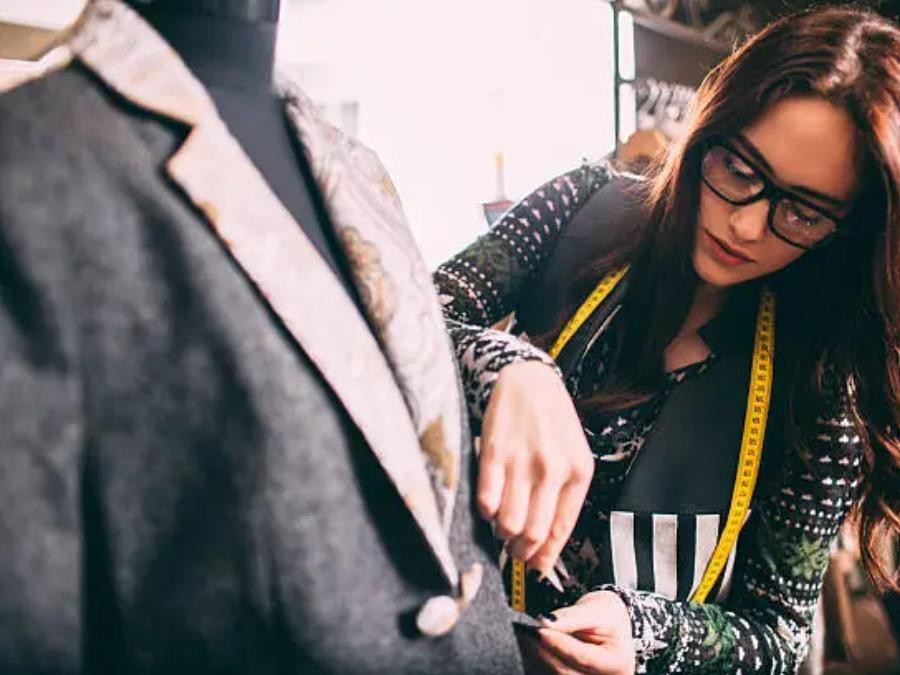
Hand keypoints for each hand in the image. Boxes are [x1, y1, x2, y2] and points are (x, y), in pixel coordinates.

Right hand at [477, 361, 593, 573]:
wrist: (529, 380)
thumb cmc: (552, 423)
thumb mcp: (573, 457)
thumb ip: (563, 498)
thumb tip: (544, 548)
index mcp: (578, 473)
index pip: (561, 531)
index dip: (544, 557)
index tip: (534, 566)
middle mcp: (553, 469)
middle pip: (534, 533)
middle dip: (521, 551)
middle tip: (514, 550)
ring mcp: (522, 462)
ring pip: (509, 523)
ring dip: (502, 534)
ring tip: (502, 526)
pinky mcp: (494, 453)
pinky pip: (487, 500)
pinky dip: (486, 512)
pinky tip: (489, 505)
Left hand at [536, 591, 635, 674]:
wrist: (614, 626)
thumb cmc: (608, 617)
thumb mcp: (595, 610)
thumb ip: (570, 617)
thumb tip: (544, 621)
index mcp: (616, 662)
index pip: (582, 657)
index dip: (558, 644)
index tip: (540, 630)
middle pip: (566, 671)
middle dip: (544, 651)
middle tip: (526, 632)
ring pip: (556, 674)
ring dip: (538, 657)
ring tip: (527, 637)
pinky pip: (551, 673)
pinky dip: (540, 661)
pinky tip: (532, 647)